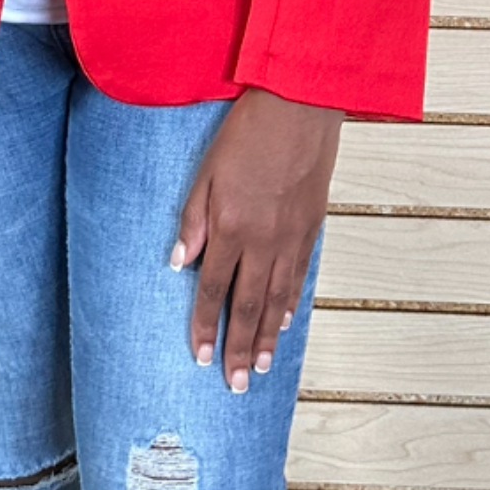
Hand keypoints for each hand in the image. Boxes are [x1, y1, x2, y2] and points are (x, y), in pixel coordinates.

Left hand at [175, 90, 342, 390]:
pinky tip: (283, 324)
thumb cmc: (247, 132)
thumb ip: (192, 221)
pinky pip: (298, 275)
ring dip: (266, 337)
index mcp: (230, 227)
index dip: (204, 326)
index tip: (199, 357)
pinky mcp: (311, 226)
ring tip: (260, 368)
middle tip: (235, 384)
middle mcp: (263, 240)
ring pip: (276, 299)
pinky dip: (289, 304)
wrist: (300, 105)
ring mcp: (290, 236)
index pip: (212, 290)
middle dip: (238, 348)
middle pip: (247, 306)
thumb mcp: (206, 171)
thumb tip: (178, 264)